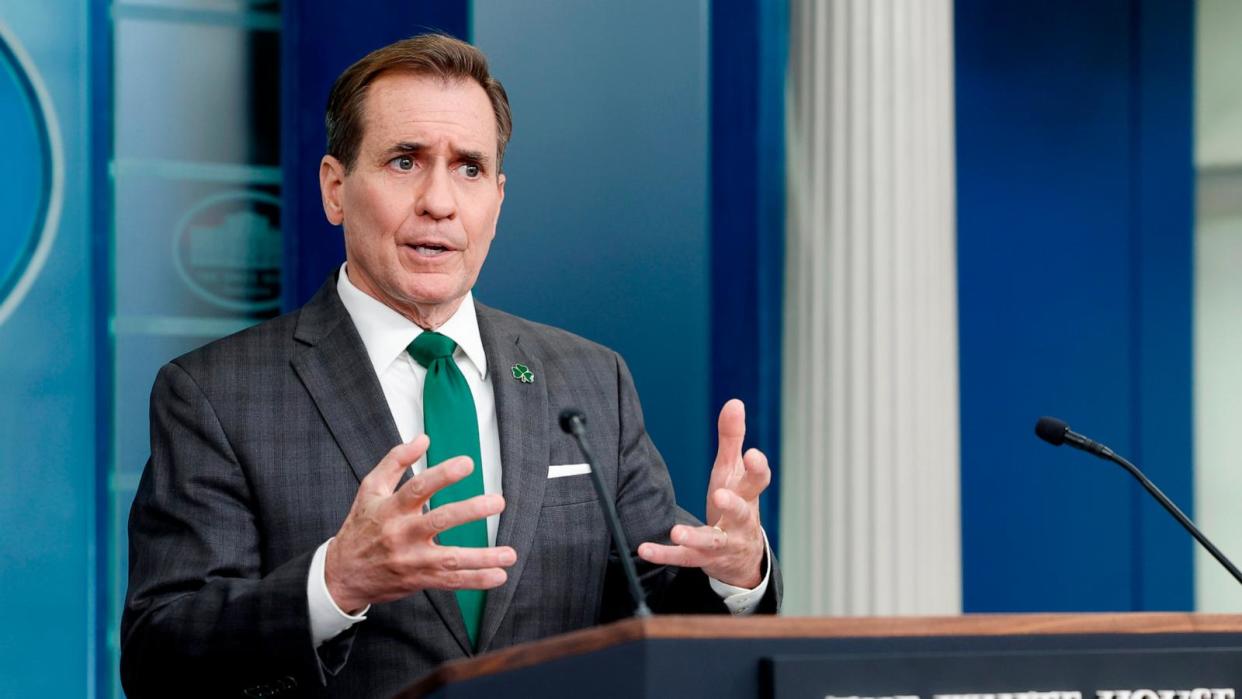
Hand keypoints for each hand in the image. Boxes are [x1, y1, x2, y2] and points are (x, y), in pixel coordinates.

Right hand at [324, 435, 516, 612]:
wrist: (342, 574)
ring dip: (482, 557)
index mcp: (391, 508)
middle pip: (439, 521)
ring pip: (450, 558)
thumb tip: (423, 439)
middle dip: (470, 511)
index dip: (443, 474)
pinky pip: (451, 582)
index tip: (467, 463)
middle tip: (497, 502)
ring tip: (509, 553)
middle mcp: (401, 534)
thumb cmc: (360, 527)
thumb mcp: (370, 489)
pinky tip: (498, 575)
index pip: (418, 488)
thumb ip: (396, 461)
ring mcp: (411, 560)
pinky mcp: (419, 579)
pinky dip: (476, 580)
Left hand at [637, 399, 768, 587]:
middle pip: (741, 511)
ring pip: (712, 541)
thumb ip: (732, 438)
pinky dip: (665, 554)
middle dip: (732, 504)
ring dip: (695, 537)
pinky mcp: (704, 559)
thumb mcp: (733, 471)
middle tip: (720, 495)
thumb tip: (734, 402)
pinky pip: (684, 558)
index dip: (757, 468)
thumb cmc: (736, 502)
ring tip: (677, 531)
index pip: (758, 481)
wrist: (743, 557)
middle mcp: (740, 520)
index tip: (752, 454)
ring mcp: (723, 542)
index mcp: (747, 494)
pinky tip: (645, 549)